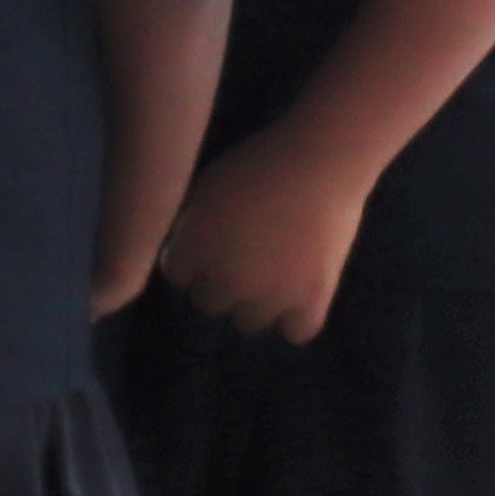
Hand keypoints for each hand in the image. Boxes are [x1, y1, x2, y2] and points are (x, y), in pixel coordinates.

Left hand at [159, 121, 372, 341]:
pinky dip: (296, 320)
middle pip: (209, 303)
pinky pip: (295, 332)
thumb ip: (193, 228)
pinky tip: (299, 298)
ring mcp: (268, 297)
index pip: (177, 275)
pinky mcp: (311, 302)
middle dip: (220, 283)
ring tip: (271, 277)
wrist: (317, 164)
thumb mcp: (205, 189)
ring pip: (248, 322)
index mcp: (191, 250)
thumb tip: (185, 251)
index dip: (193, 260)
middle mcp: (223, 281)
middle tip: (243, 260)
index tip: (210, 247)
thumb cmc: (257, 163)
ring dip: (255, 304)